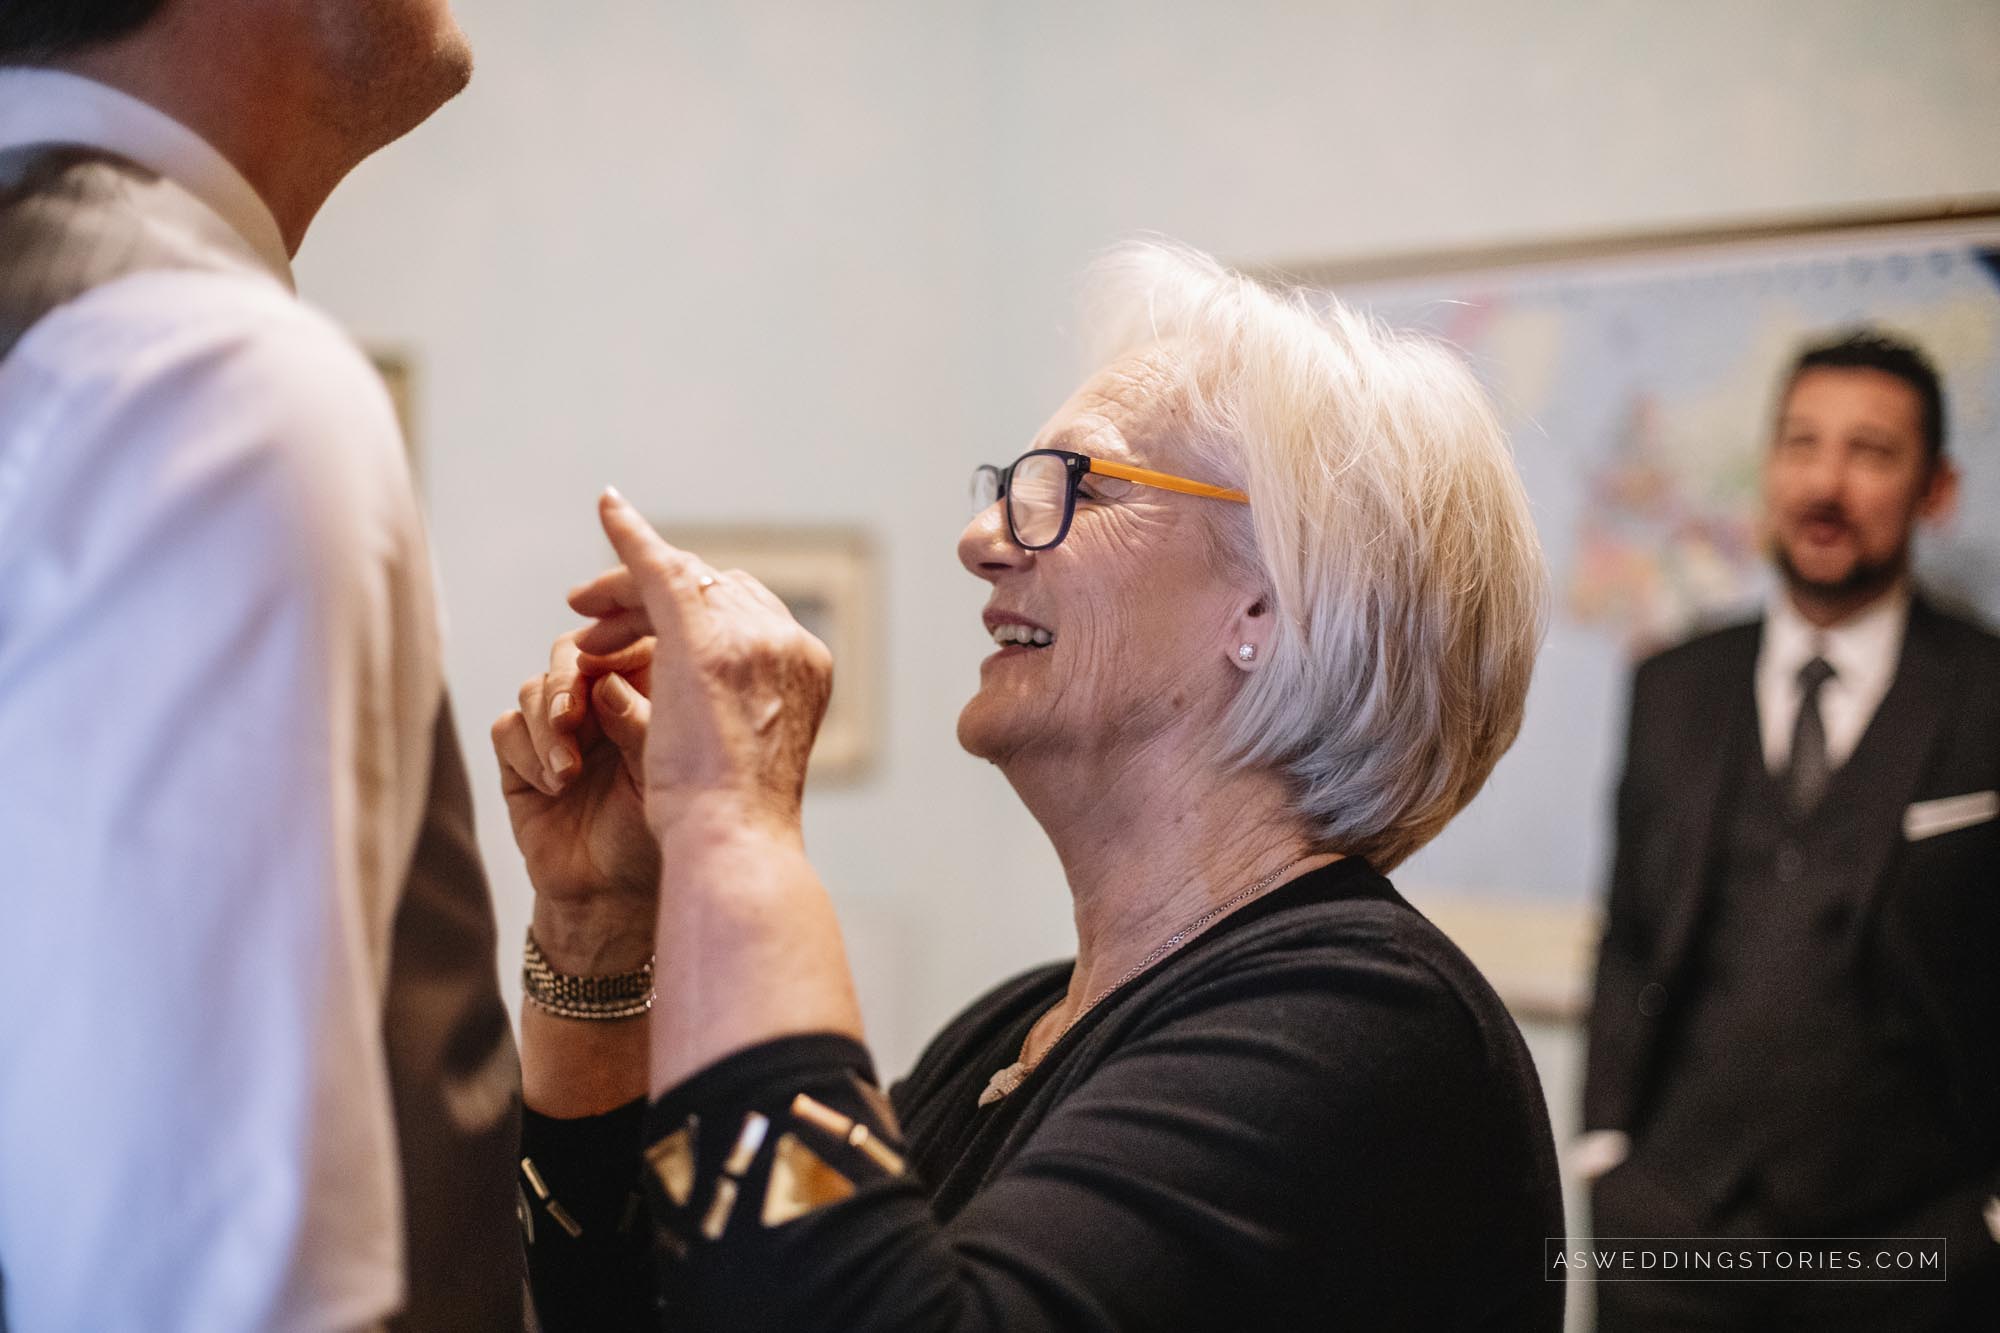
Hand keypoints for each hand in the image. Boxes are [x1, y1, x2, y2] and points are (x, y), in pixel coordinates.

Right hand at [490, 628, 660, 926]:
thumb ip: (639, 725)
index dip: (610, 640)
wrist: (609, 896)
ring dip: (545, 726)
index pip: (628, 640)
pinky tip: (553, 787)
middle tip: (571, 718)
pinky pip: (507, 728)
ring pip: (534, 688)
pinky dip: (526, 753)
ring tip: (568, 773)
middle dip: (565, 682)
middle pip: (570, 653)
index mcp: (650, 694)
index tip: (600, 663)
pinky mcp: (521, 756)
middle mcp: (603, 702)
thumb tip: (607, 683)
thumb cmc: (653, 837)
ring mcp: (560, 726)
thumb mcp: (662, 778)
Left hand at [572, 488, 832, 841]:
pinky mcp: (699, 632)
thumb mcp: (744, 757)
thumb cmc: (733, 825)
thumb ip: (732, 715)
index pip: (748, 614)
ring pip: (683, 580)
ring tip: (580, 611)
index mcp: (807, 669)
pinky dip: (632, 536)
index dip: (696, 615)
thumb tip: (698, 708)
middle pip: (717, 589)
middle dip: (656, 598)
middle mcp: (789, 641)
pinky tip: (608, 509)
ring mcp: (750, 633)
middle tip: (596, 622)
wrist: (732, 838)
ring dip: (629, 587)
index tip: (650, 631)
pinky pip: (659, 565)